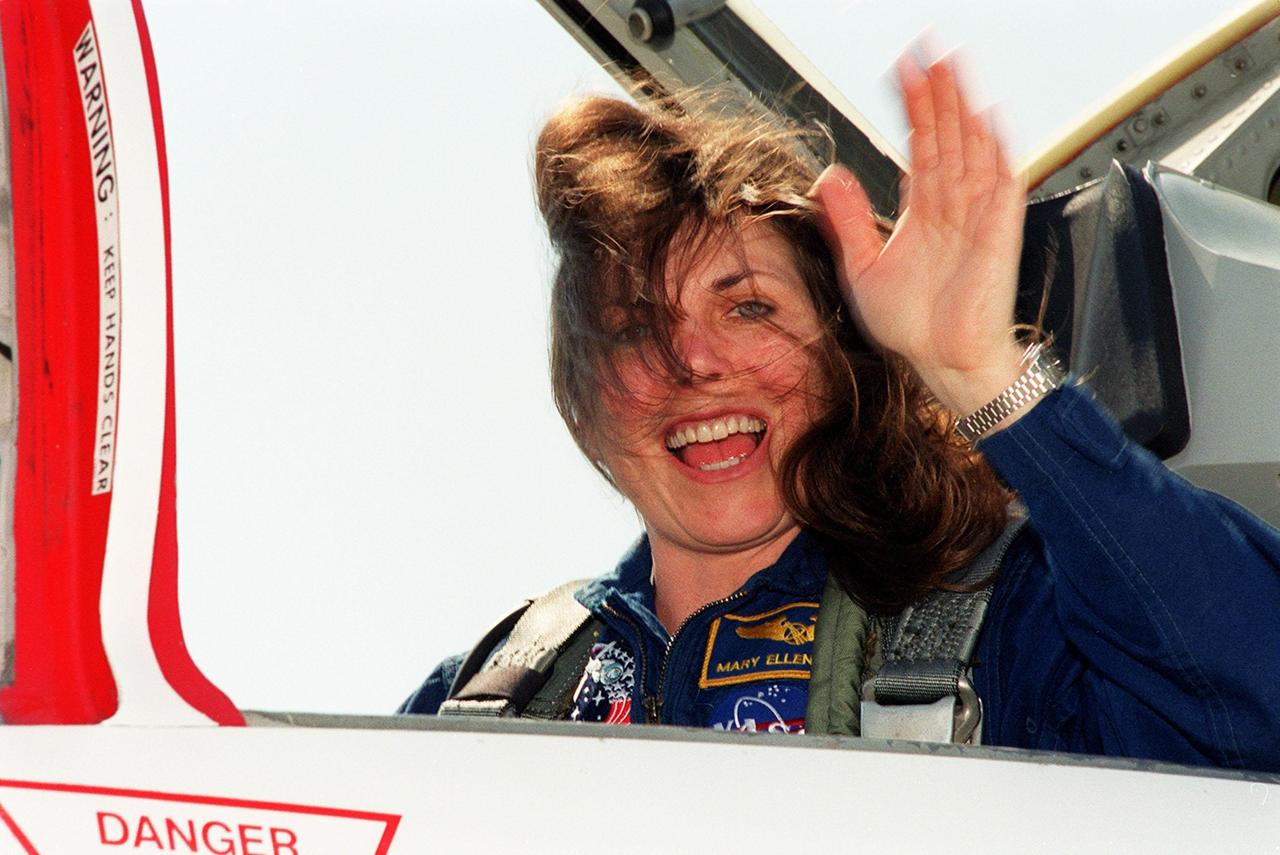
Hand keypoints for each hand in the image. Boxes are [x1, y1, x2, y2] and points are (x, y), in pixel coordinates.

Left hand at [813, 53, 1027, 416]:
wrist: (943, 363)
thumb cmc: (913, 327)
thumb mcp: (863, 267)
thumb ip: (847, 219)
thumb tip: (829, 176)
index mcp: (924, 212)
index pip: (919, 146)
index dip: (913, 110)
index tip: (903, 73)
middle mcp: (953, 206)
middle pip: (947, 136)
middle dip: (937, 94)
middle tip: (928, 52)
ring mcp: (978, 215)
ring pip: (970, 147)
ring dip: (961, 107)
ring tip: (949, 68)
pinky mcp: (998, 231)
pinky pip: (1000, 180)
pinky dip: (994, 147)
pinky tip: (985, 115)